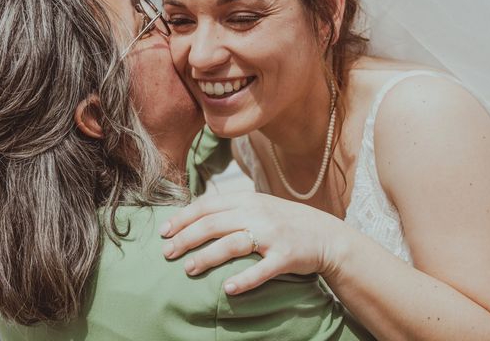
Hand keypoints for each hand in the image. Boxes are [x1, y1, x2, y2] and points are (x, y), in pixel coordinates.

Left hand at [159, 192, 344, 294]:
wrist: (325, 235)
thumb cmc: (284, 222)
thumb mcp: (258, 206)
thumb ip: (230, 209)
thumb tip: (193, 216)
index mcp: (247, 200)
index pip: (208, 205)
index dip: (183, 218)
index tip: (164, 231)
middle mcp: (257, 213)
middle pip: (214, 224)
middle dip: (186, 238)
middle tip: (167, 253)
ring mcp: (272, 235)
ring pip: (232, 244)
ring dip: (207, 257)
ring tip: (188, 269)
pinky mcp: (286, 256)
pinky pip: (262, 270)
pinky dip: (245, 279)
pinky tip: (229, 289)